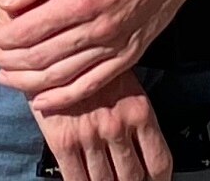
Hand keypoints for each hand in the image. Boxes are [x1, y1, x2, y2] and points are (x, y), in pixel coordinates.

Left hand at [0, 0, 203, 111]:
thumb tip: (7, 0)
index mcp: (82, 0)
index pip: (30, 30)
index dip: (5, 35)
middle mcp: (97, 30)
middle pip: (40, 58)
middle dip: (9, 59)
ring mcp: (113, 49)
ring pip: (60, 78)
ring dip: (27, 82)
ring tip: (6, 76)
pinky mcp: (127, 59)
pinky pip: (89, 87)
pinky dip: (62, 99)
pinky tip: (41, 101)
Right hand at [33, 70, 170, 180]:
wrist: (50, 41)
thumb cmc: (88, 57)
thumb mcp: (123, 78)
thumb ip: (135, 113)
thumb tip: (144, 149)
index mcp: (139, 110)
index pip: (158, 162)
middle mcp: (116, 125)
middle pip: (133, 178)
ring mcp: (88, 135)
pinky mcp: (61, 140)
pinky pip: (76, 179)